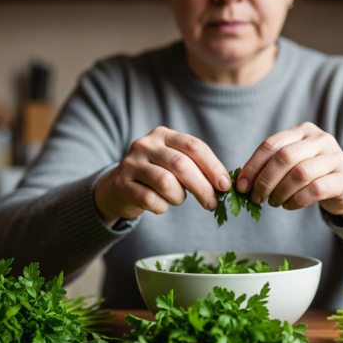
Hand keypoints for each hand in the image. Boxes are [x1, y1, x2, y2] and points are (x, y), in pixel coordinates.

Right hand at [94, 126, 231, 226]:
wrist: (118, 189)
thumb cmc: (155, 176)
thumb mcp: (174, 164)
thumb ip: (195, 167)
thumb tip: (223, 184)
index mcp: (163, 135)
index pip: (194, 146)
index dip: (213, 166)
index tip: (225, 185)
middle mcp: (146, 144)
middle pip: (181, 165)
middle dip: (202, 187)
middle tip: (212, 203)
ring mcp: (131, 163)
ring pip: (166, 182)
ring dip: (179, 197)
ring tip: (178, 199)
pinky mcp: (122, 184)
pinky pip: (150, 199)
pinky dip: (162, 206)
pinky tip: (160, 205)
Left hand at [236, 122, 342, 223]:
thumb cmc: (313, 174)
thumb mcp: (293, 163)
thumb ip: (271, 166)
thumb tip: (242, 183)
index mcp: (303, 131)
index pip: (271, 145)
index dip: (252, 166)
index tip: (242, 186)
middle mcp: (320, 139)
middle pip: (284, 157)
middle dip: (265, 181)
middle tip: (257, 198)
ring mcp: (335, 157)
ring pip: (300, 174)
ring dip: (280, 192)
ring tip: (274, 203)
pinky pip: (315, 189)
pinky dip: (297, 200)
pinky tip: (289, 205)